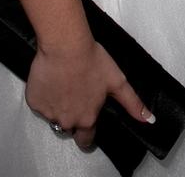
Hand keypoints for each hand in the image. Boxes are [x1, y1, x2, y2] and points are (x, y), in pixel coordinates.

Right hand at [26, 39, 153, 148]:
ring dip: (59, 104)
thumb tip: (149, 120)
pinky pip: (40, 104)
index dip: (88, 133)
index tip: (88, 123)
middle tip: (77, 94)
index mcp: (87, 118)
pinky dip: (45, 95)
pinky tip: (53, 79)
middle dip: (73, 115)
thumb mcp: (118, 81)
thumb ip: (132, 104)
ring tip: (66, 83)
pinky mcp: (34, 102)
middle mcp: (67, 120)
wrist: (66, 45)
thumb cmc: (92, 60)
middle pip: (69, 126)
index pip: (86, 139)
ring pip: (54, 115)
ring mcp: (48, 112)